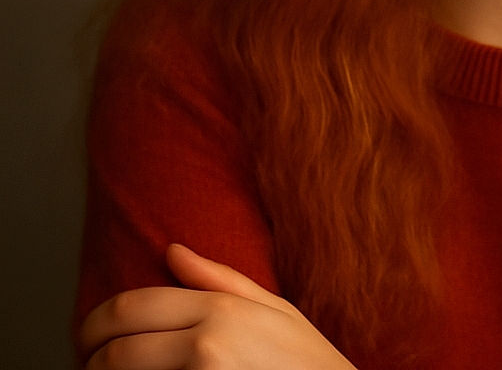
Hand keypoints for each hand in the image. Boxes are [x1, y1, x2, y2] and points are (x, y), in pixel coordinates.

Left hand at [79, 244, 357, 368]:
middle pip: (115, 350)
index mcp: (221, 310)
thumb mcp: (274, 308)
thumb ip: (219, 279)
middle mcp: (205, 343)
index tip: (87, 337)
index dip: (95, 324)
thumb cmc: (307, 362)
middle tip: (90, 365)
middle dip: (91, 360)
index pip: (131, 307)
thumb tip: (172, 251)